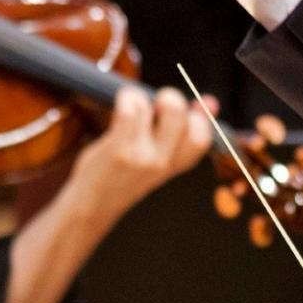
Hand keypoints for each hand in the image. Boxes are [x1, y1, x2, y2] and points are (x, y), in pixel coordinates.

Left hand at [69, 86, 212, 211]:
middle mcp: (162, 162)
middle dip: (170, 97)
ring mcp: (142, 157)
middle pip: (179, 114)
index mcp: (175, 165)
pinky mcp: (119, 150)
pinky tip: (120, 104)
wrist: (91, 205)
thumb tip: (210, 102)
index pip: (203, 136)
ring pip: (153, 107)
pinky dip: (126, 98)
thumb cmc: (121, 175)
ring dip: (140, 98)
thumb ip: (179, 132)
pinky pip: (130, 110)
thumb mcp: (157, 157)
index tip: (184, 108)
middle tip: (156, 103)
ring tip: (130, 107)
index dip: (199, 115)